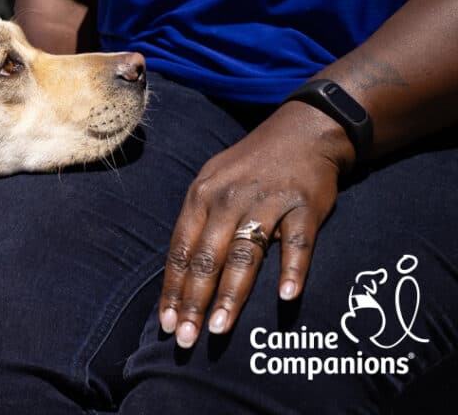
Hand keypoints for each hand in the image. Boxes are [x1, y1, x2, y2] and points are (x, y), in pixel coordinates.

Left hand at [158, 103, 352, 347]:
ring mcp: (267, 202)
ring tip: (219, 328)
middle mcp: (229, 198)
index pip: (182, 248)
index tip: (167, 322)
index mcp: (202, 194)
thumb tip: (179, 271)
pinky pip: (298, 243)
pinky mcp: (303, 206)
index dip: (174, 287)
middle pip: (207, 256)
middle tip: (186, 338)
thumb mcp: (213, 182)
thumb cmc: (250, 166)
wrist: (301, 132)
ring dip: (231, 294)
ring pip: (245, 253)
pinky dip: (293, 269)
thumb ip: (198, 222)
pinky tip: (287, 297)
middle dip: (194, 300)